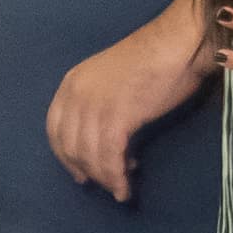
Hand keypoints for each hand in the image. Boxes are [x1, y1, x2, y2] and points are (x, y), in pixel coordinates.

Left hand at [46, 3, 210, 201]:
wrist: (177, 44)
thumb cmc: (153, 59)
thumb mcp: (110, 79)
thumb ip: (99, 104)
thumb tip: (105, 136)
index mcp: (71, 82)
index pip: (55, 129)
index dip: (65, 155)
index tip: (79, 172)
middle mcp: (76, 94)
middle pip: (70, 146)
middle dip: (86, 170)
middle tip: (105, 182)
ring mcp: (94, 105)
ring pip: (89, 156)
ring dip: (104, 178)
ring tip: (120, 188)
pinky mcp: (116, 117)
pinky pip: (109, 157)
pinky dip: (115, 177)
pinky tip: (125, 187)